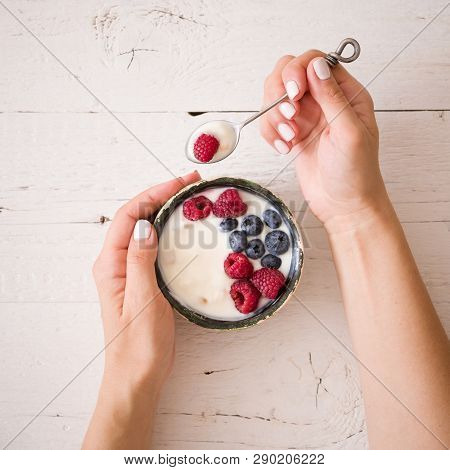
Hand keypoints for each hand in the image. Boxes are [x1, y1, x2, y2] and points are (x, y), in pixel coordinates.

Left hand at [83, 171, 200, 448]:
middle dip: (163, 195)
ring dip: (168, 210)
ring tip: (192, 199)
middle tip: (193, 184)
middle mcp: (118, 262)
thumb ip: (141, 261)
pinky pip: (157, 246)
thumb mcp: (142, 301)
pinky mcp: (146, 279)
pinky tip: (186, 230)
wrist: (138, 377)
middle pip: (138, 217)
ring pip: (148, 229)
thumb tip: (147, 224)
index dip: (154, 193)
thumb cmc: (138, 345)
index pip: (130, 215)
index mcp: (111, 263)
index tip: (182, 183)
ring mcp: (132, 270)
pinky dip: (172, 232)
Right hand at [261, 50, 387, 231]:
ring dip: (274, 116)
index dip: (298, 71)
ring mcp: (307, 116)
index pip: (315, 61)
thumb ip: (333, 97)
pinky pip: (270, 121)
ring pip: (275, 96)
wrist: (343, 204)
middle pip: (289, 73)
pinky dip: (270, 133)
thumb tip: (316, 65)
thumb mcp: (349, 133)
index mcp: (346, 94)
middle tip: (290, 118)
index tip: (294, 94)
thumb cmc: (355, 173)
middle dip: (281, 93)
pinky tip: (284, 148)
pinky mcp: (293, 133)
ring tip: (289, 138)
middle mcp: (324, 100)